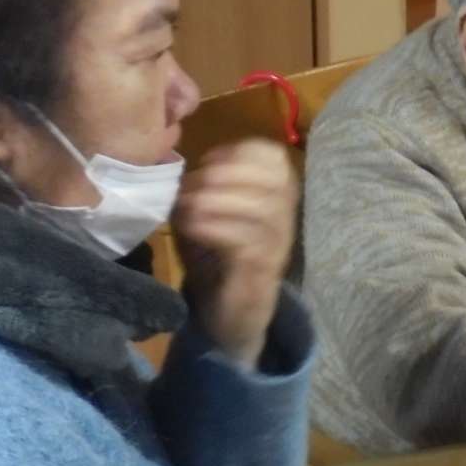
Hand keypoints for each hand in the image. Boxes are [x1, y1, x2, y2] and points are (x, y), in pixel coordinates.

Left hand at [173, 140, 295, 366]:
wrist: (232, 312)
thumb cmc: (217, 256)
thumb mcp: (207, 213)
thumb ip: (201, 187)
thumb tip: (179, 168)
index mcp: (277, 195)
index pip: (273, 156)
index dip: (237, 152)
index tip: (206, 161)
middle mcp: (286, 216)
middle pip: (272, 179)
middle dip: (225, 174)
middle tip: (188, 186)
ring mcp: (278, 244)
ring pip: (263, 209)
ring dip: (218, 200)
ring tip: (186, 206)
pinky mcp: (262, 270)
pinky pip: (247, 242)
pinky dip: (216, 228)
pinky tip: (190, 227)